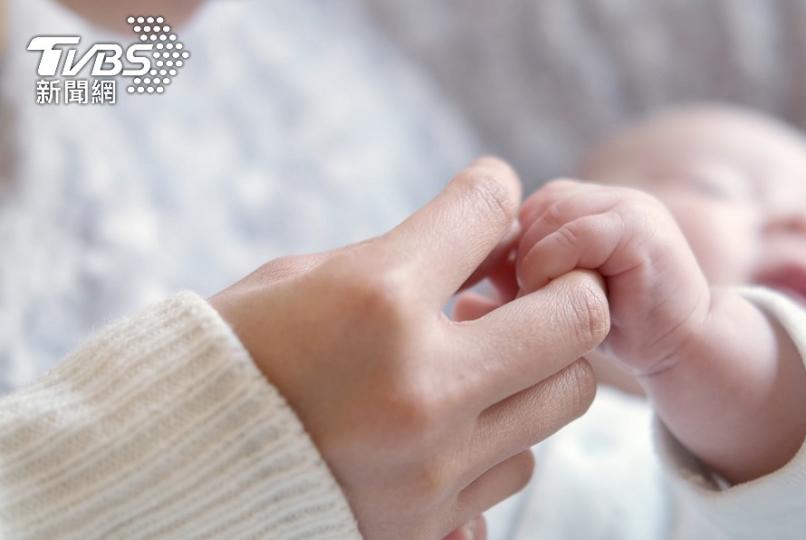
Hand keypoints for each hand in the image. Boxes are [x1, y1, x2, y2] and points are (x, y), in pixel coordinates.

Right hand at [211, 159, 609, 538]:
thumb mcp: (302, 279)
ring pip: (567, 397)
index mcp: (375, 302)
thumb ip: (402, 259)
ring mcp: (435, 467)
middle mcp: (421, 387)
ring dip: (538, 367)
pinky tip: (456, 422)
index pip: (487, 213)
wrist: (172, 473)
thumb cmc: (229, 360)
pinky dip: (501, 435)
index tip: (489, 199)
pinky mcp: (431, 524)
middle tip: (532, 288)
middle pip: (578, 317)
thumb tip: (487, 251)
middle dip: (566, 287)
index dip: (493, 192)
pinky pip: (519, 465)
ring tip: (489, 361)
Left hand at [515, 179, 805, 482]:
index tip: (507, 293)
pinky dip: (558, 269)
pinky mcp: (640, 228)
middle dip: (516, 260)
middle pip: (524, 212)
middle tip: (531, 303)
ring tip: (553, 305)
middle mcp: (598, 195)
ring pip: (545, 219)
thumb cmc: (610, 328)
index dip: (500, 253)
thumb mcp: (546, 307)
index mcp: (572, 204)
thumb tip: (458, 303)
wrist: (678, 345)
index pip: (510, 209)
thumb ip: (506, 294)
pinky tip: (574, 300)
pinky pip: (575, 235)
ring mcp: (623, 205)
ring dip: (536, 268)